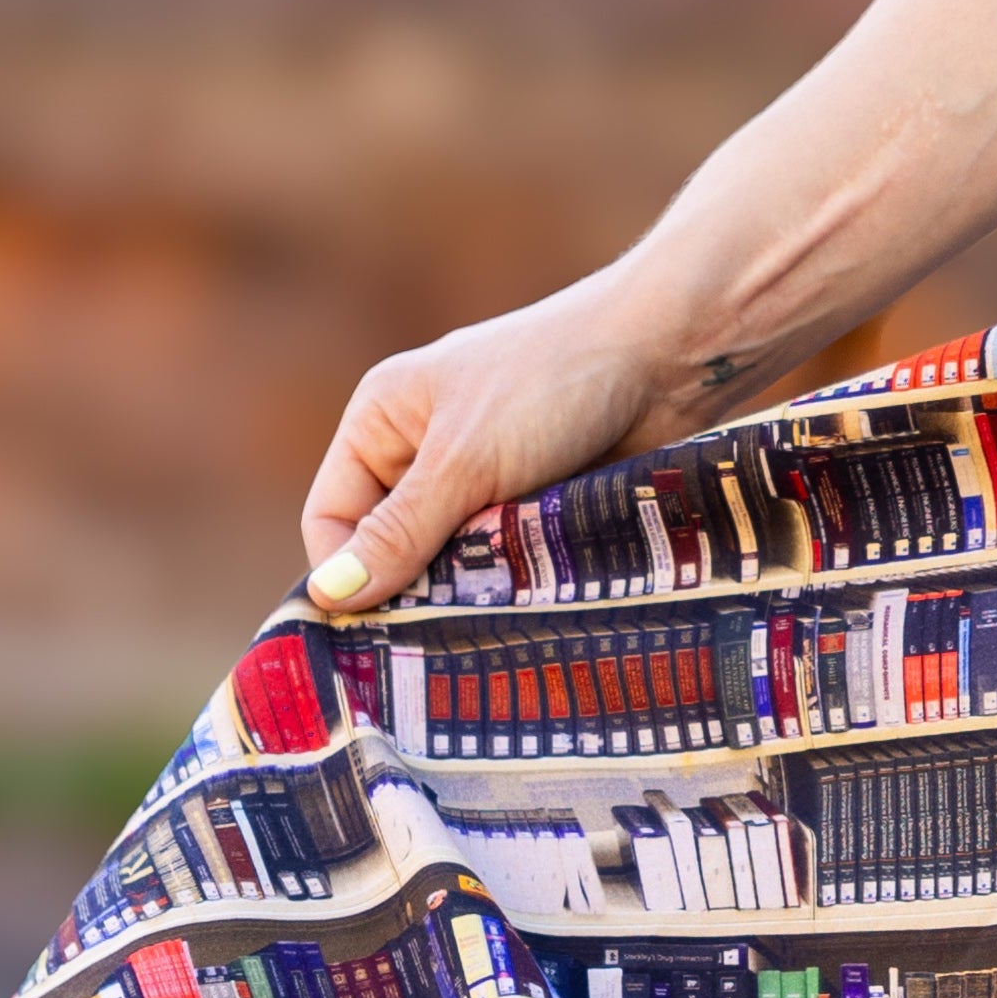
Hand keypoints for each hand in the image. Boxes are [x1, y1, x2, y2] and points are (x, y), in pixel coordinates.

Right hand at [297, 273, 721, 615]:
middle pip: (394, 547)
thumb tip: (327, 596)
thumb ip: (400, 532)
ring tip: (490, 623)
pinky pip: (512, 560)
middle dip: (415, 588)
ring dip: (474, 589)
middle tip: (437, 640)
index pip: (332, 516)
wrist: (669, 357)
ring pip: (458, 562)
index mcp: (382, 421)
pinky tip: (531, 608)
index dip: (346, 572)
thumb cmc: (553, 384)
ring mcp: (488, 479)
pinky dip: (518, 582)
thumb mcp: (464, 462)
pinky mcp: (542, 504)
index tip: (373, 629)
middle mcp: (426, 450)